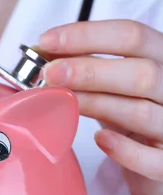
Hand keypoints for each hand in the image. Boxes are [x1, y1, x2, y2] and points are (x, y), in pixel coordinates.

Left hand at [38, 19, 162, 194]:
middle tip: (49, 74)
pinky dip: (125, 150)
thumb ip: (87, 67)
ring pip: (141, 112)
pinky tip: (100, 140)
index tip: (47, 41)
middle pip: (141, 73)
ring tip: (61, 103)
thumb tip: (43, 51)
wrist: (155, 158)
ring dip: (96, 104)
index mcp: (162, 58)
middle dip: (89, 71)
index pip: (132, 35)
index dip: (87, 36)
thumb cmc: (131, 115)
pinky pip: (151, 159)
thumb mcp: (113, 84)